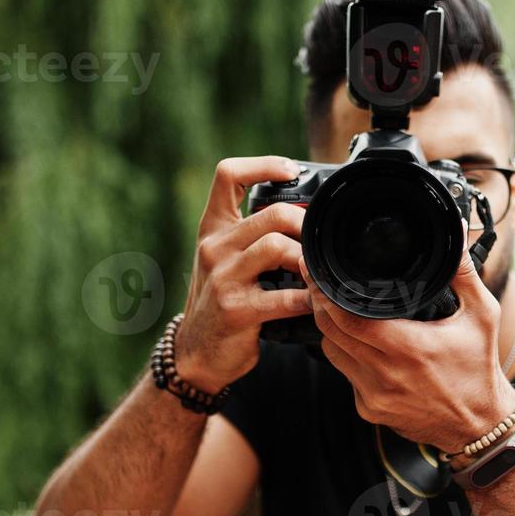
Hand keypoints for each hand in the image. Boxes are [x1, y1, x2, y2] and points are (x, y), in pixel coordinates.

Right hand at [176, 155, 312, 390]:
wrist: (196, 351)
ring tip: (316, 272)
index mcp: (213, 228)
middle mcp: (214, 247)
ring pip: (276, 247)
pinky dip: (308, 299)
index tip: (291, 172)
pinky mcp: (236, 310)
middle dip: (304, 225)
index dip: (263, 165)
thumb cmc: (221, 299)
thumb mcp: (226, 258)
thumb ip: (252, 234)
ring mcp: (223, 278)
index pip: (227, 175)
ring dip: (306, 260)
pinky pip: (284, 298)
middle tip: (318, 241)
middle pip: (270, 213)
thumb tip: (304, 215)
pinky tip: (316, 303)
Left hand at [307, 249, 514, 453]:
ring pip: (333, 353)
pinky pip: (346, 375)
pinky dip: (348, 356)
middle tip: (319, 284)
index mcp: (410, 348)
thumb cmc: (480, 368)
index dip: (326, 294)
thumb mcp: (482, 315)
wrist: (479, 426)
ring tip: (337, 309)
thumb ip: (463, 272)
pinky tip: (361, 344)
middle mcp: (386, 374)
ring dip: (332, 331)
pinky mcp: (369, 410)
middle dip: (321, 306)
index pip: (347, 317)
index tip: (318, 273)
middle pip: (331, 332)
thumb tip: (457, 234)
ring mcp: (374, 396)